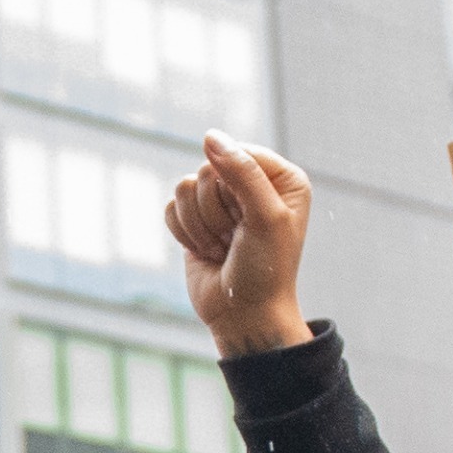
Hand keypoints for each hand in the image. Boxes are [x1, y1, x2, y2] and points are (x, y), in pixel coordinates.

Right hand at [165, 132, 312, 358]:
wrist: (242, 316)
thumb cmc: (264, 270)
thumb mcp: (265, 217)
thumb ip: (242, 172)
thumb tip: (209, 136)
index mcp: (281, 177)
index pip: (238, 152)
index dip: (234, 186)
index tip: (249, 219)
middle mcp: (251, 183)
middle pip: (207, 169)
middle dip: (216, 212)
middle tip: (235, 239)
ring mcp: (220, 202)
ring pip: (185, 188)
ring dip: (200, 226)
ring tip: (222, 247)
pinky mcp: (193, 219)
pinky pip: (171, 207)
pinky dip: (184, 234)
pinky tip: (206, 252)